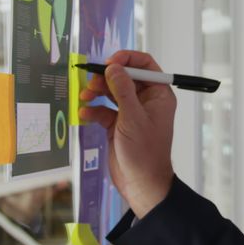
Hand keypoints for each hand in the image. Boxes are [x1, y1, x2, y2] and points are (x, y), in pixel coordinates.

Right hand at [79, 50, 176, 217]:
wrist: (141, 185)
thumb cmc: (144, 153)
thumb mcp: (132, 118)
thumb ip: (122, 90)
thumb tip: (113, 67)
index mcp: (158, 95)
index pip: (145, 65)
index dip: (127, 59)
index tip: (109, 62)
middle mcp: (146, 101)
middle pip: (125, 77)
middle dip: (107, 77)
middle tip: (91, 81)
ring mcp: (131, 113)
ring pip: (112, 92)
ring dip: (97, 92)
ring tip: (85, 95)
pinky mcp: (118, 125)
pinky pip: (104, 110)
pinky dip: (93, 110)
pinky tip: (84, 114)